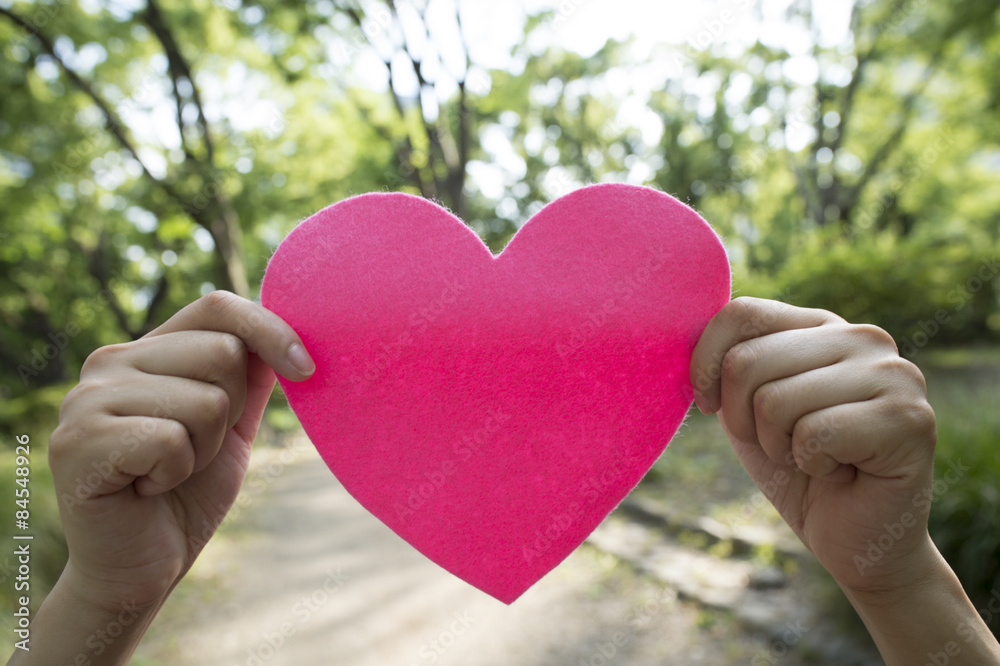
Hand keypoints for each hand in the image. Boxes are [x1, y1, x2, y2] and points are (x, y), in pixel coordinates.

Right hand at [48, 291, 314, 612]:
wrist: (141, 566)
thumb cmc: (187, 493)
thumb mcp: (231, 425)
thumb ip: (249, 375)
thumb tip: (288, 329)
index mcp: (147, 350)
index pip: (218, 307)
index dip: (271, 331)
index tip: (306, 370)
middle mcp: (110, 362)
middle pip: (223, 353)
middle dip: (231, 413)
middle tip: (193, 450)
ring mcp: (88, 398)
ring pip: (206, 400)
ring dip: (203, 449)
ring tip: (167, 471)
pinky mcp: (78, 441)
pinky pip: (172, 439)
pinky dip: (175, 472)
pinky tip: (145, 488)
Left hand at [689, 297, 936, 595]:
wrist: (855, 542)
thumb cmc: (797, 473)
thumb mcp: (747, 408)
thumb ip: (728, 364)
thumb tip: (685, 328)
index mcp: (823, 326)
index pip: (741, 314)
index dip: (706, 365)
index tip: (710, 406)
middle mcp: (864, 338)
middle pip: (747, 362)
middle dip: (743, 421)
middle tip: (783, 447)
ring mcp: (895, 375)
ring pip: (774, 401)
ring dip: (780, 447)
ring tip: (816, 459)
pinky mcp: (910, 420)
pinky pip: (814, 434)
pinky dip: (812, 466)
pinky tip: (843, 472)